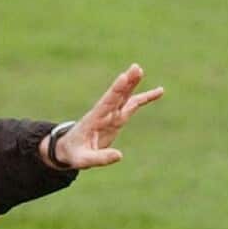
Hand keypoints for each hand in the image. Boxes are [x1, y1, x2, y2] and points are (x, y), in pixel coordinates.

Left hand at [45, 63, 163, 169]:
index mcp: (94, 120)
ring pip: (125, 96)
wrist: (68, 149)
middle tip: (136, 68)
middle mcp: (103, 113)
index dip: (115, 91)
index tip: (123, 77)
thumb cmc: (74, 154)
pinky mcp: (117, 119)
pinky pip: (133, 105)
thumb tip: (120, 155)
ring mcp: (111, 114)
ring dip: (132, 84)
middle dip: (126, 83)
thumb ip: (100, 158)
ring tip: (140, 70)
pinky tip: (159, 92)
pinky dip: (145, 98)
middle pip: (116, 95)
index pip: (106, 103)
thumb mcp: (83, 160)